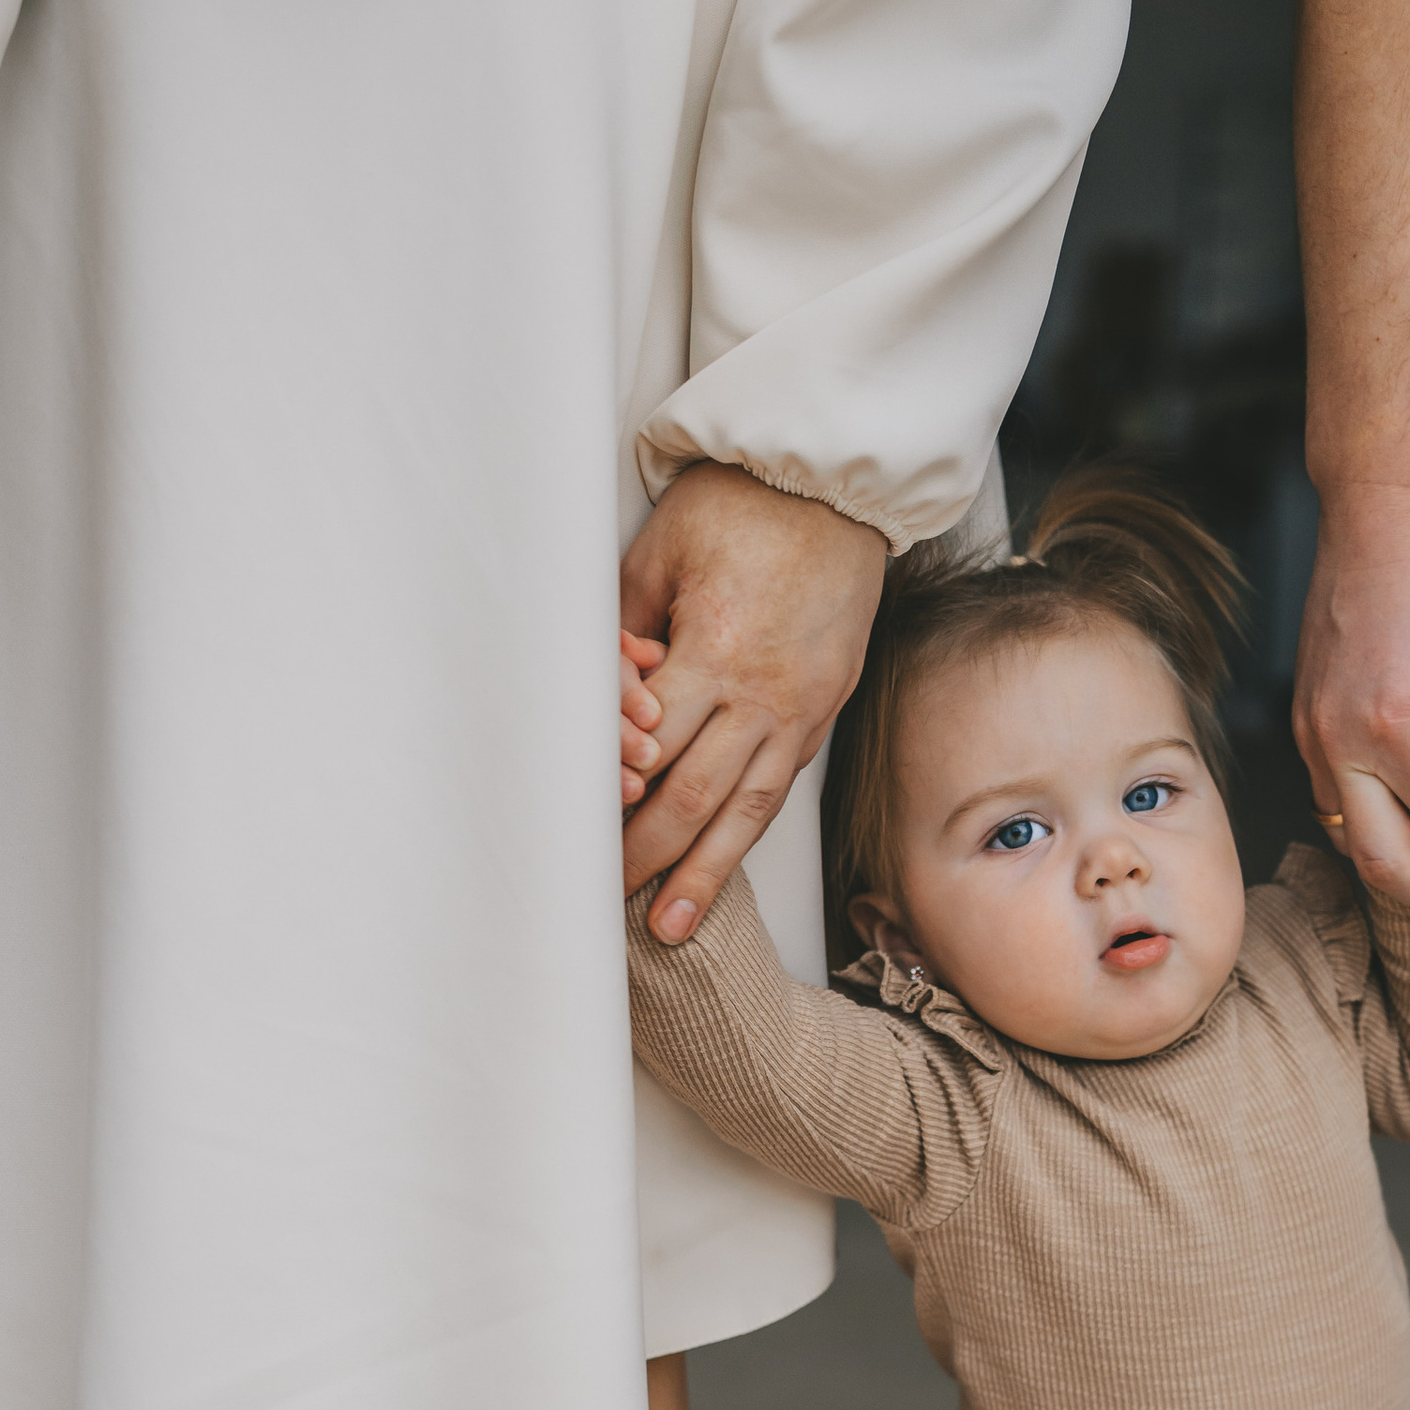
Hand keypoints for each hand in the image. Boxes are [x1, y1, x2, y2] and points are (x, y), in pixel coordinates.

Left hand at [619, 462, 888, 940]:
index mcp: (714, 652)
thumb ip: (623, 631)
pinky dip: (744, 833)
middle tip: (608, 902)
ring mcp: (800, 709)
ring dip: (704, 872)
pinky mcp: (823, 710)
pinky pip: (778, 787)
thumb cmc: (738, 507)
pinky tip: (719, 863)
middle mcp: (762, 695)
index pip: (649, 752)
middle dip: (648, 858)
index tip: (576, 840)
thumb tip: (598, 701)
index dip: (610, 802)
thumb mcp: (656, 555)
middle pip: (694, 798)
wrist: (833, 485)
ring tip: (671, 924)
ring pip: (745, 811)